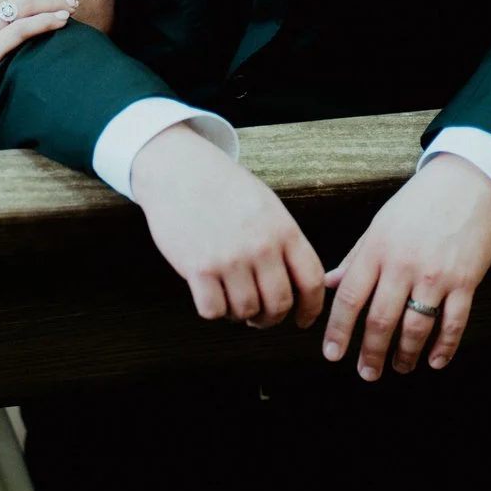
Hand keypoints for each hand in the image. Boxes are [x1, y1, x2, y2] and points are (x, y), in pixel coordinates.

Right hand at [129, 123, 325, 326]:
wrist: (178, 170)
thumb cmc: (223, 189)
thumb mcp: (267, 206)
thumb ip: (284, 242)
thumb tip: (298, 285)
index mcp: (284, 230)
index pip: (312, 281)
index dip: (310, 308)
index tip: (301, 320)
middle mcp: (261, 246)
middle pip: (278, 304)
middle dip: (270, 319)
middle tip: (260, 318)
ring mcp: (229, 258)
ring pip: (246, 311)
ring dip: (240, 314)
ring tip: (231, 301)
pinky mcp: (198, 268)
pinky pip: (214, 310)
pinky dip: (214, 311)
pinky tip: (211, 296)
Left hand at [320, 154, 490, 378]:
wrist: (468, 184)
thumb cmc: (420, 204)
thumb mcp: (380, 225)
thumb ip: (356, 257)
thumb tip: (332, 282)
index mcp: (377, 249)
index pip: (350, 297)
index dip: (339, 330)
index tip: (332, 354)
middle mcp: (403, 264)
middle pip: (380, 319)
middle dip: (370, 352)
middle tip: (366, 372)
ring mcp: (435, 275)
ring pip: (415, 327)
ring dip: (405, 354)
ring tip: (399, 367)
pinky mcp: (465, 281)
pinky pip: (453, 323)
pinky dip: (443, 347)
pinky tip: (435, 360)